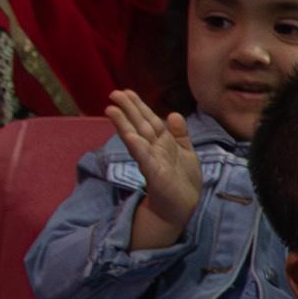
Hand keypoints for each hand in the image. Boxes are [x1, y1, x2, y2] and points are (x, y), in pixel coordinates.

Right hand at [104, 91, 207, 235]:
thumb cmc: (182, 180)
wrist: (183, 207)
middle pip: (139, 125)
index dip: (139, 106)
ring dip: (124, 124)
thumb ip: (179, 134)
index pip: (149, 120)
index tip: (127, 92)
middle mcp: (153, 150)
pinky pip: (145, 158)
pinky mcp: (155, 174)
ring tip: (112, 110)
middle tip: (114, 93)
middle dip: (128, 109)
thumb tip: (173, 113)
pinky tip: (129, 137)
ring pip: (136, 138)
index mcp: (162, 143)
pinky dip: (138, 147)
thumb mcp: (185, 153)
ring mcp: (152, 161)